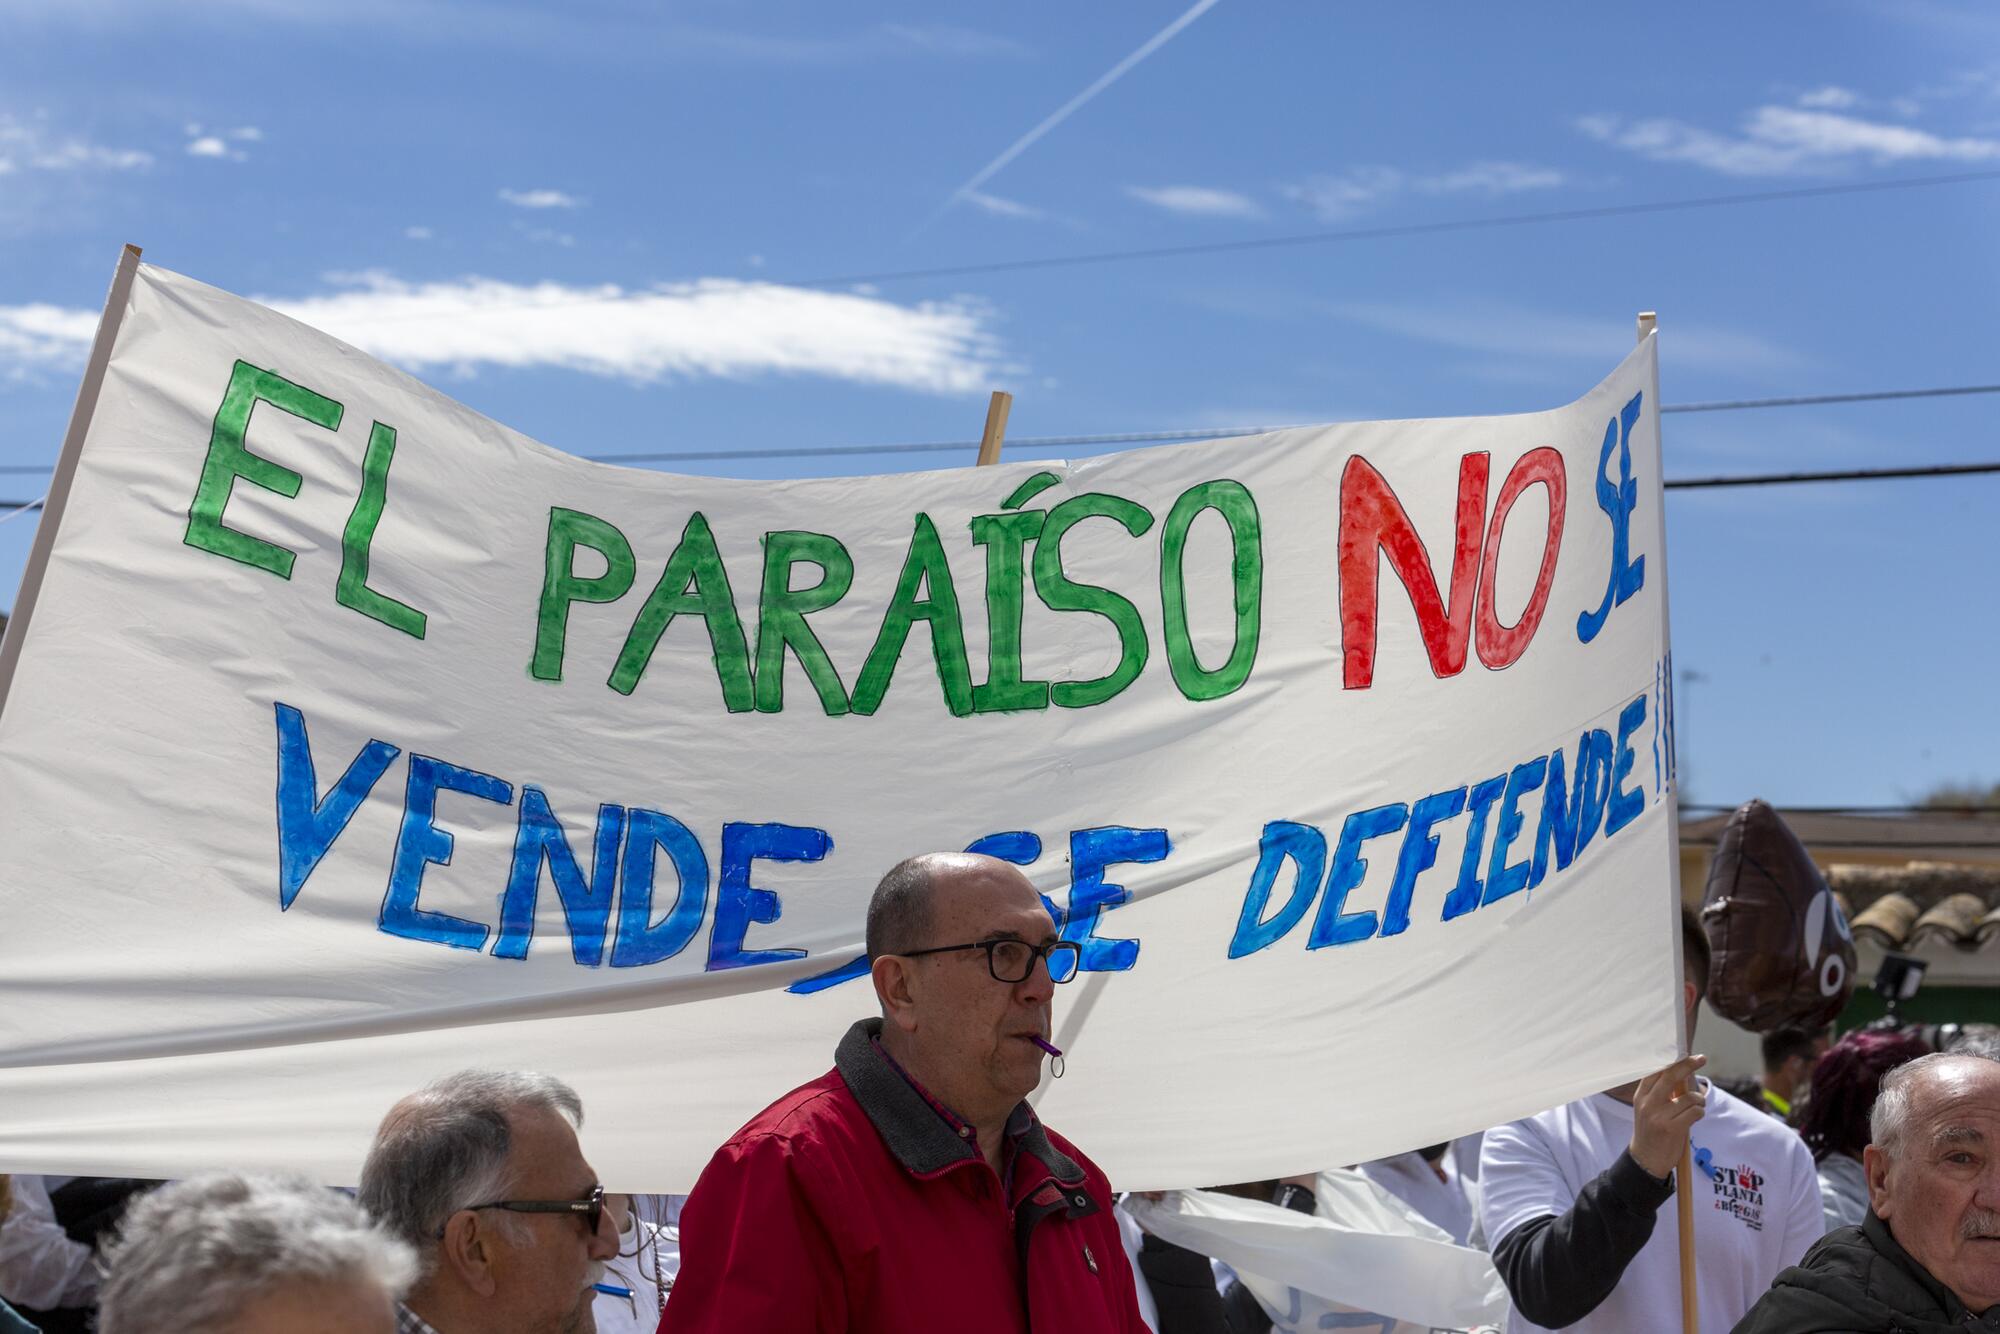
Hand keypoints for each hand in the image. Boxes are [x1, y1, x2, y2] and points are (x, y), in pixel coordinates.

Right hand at [1628, 1054, 1707, 1179]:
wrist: (1646, 1160)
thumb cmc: (1652, 1131)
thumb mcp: (1649, 1109)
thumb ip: (1661, 1092)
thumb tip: (1682, 1072)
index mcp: (1641, 1096)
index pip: (1655, 1071)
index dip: (1671, 1060)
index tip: (1685, 1053)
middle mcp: (1648, 1103)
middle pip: (1670, 1076)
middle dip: (1688, 1064)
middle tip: (1702, 1058)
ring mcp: (1659, 1116)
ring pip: (1689, 1097)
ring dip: (1699, 1101)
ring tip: (1696, 1107)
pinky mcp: (1672, 1128)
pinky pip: (1696, 1112)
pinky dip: (1700, 1113)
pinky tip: (1695, 1118)